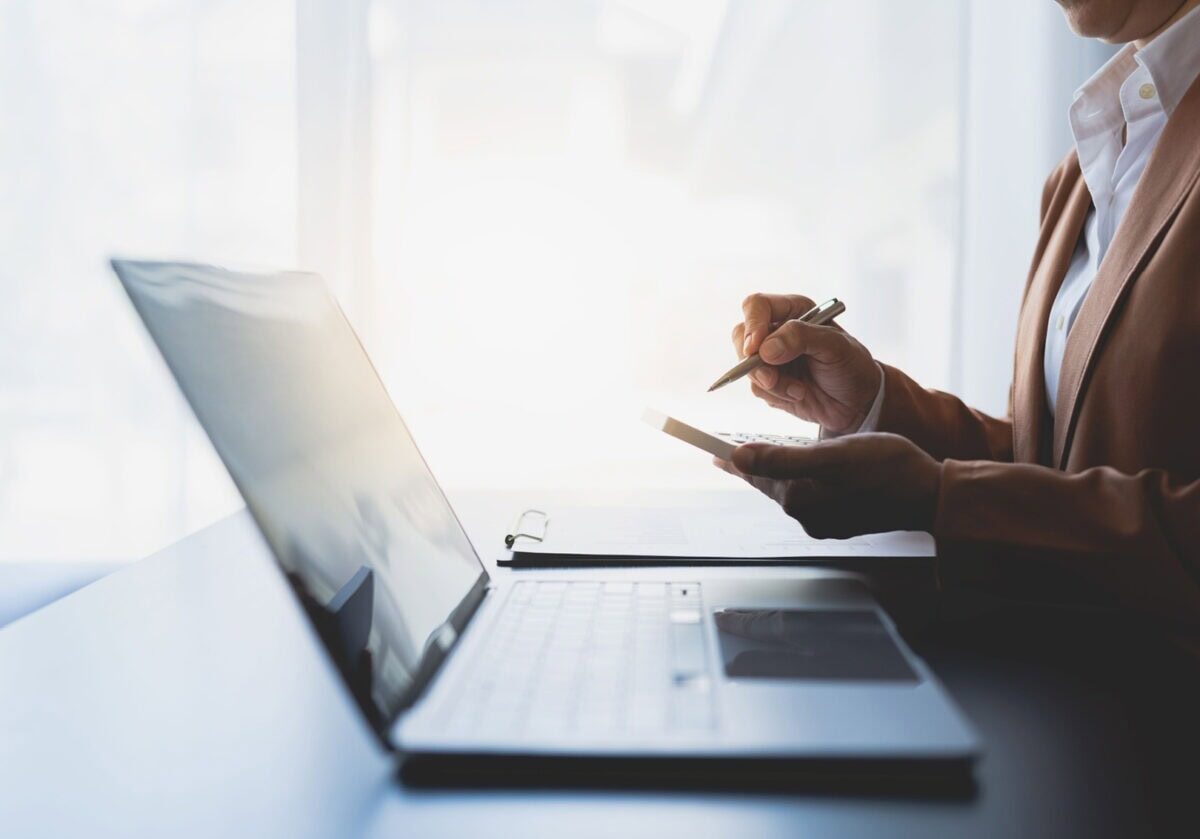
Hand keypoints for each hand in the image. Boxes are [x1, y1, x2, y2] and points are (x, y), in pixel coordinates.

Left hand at [715, 433, 940, 536]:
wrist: (931, 493)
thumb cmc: (887, 469)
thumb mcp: (832, 456)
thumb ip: (783, 459)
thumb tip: (739, 459)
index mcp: (800, 500)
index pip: (754, 474)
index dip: (730, 456)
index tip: (709, 449)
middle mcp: (808, 515)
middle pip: (770, 483)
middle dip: (753, 462)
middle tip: (730, 446)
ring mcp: (825, 519)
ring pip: (790, 487)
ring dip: (777, 469)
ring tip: (761, 451)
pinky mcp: (842, 517)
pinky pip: (811, 493)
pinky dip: (800, 477)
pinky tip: (803, 466)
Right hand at [732, 293, 880, 433]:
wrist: (858, 403)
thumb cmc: (853, 366)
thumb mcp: (834, 346)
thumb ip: (800, 338)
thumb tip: (765, 349)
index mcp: (793, 312)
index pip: (756, 306)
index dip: (752, 325)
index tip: (756, 349)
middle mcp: (777, 332)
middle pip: (742, 336)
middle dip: (754, 362)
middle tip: (772, 379)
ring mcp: (770, 358)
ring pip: (746, 367)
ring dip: (772, 384)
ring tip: (799, 390)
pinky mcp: (769, 382)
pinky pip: (756, 388)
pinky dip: (776, 396)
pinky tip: (799, 395)